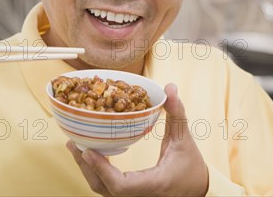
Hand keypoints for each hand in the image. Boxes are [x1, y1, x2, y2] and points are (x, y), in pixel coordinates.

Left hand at [68, 83, 208, 195]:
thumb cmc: (191, 166)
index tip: (88, 151)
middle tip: (75, 143)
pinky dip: (96, 173)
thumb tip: (170, 88)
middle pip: (104, 188)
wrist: (197, 189)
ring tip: (77, 146)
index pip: (121, 185)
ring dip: (87, 169)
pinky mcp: (130, 195)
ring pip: (102, 190)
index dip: (102, 169)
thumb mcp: (184, 138)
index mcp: (153, 183)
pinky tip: (91, 155)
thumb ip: (176, 112)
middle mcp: (140, 195)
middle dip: (86, 167)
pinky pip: (107, 188)